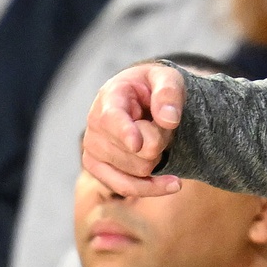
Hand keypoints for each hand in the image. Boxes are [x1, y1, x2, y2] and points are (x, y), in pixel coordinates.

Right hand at [81, 63, 186, 197]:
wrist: (139, 99)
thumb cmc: (153, 86)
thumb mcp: (167, 78)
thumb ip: (169, 93)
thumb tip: (169, 119)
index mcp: (109, 96)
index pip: (111, 118)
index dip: (124, 132)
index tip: (136, 144)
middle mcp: (94, 123)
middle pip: (135, 151)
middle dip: (160, 142)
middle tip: (160, 124)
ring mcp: (92, 149)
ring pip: (136, 171)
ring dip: (157, 158)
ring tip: (155, 137)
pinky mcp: (98, 168)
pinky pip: (126, 188)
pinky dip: (152, 187)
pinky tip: (173, 183)